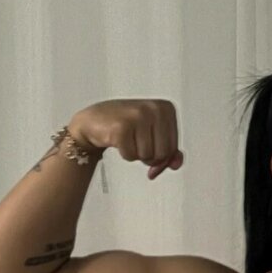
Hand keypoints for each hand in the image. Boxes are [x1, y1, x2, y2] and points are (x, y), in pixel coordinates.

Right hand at [69, 99, 183, 178]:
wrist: (95, 120)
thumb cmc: (127, 127)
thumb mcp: (153, 136)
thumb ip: (170, 151)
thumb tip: (176, 164)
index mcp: (166, 108)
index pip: (173, 147)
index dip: (161, 157)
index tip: (149, 147)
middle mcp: (154, 108)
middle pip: (162, 154)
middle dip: (149, 157)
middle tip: (137, 144)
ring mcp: (138, 116)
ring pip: (147, 156)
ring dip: (136, 155)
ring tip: (128, 139)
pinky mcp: (122, 127)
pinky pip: (131, 156)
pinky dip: (125, 154)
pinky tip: (119, 140)